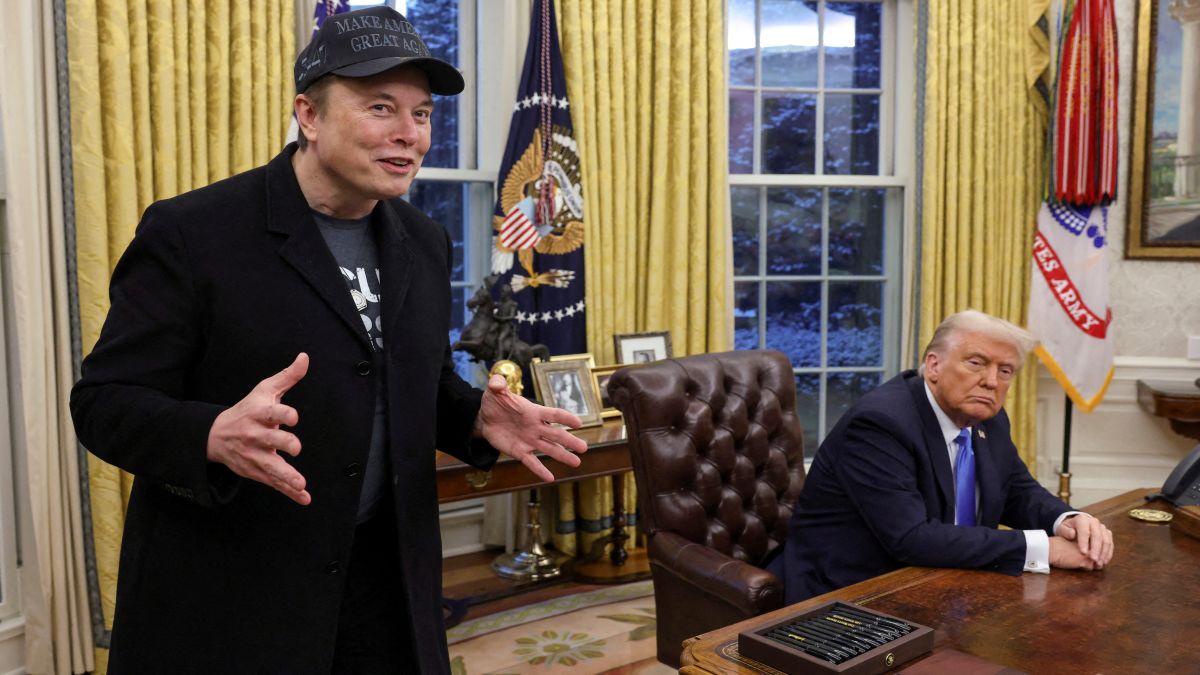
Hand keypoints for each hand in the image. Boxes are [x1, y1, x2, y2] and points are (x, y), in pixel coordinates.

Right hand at [207, 353, 309, 504]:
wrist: (215, 435)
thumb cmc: (247, 409)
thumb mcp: (264, 390)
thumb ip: (287, 377)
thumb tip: (305, 357)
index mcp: (258, 414)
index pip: (271, 413)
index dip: (283, 414)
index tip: (294, 416)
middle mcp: (255, 436)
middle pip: (270, 440)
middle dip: (283, 443)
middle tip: (295, 447)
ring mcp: (255, 455)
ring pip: (271, 466)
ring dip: (286, 476)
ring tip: (300, 483)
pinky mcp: (257, 471)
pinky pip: (275, 483)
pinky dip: (289, 492)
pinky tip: (304, 497)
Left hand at [476, 374, 587, 481]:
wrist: (484, 418)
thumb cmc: (495, 402)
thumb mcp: (495, 390)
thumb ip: (498, 385)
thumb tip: (497, 385)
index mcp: (533, 411)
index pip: (552, 414)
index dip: (565, 418)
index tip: (578, 423)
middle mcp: (536, 427)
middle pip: (556, 434)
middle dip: (570, 440)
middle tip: (583, 448)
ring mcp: (529, 441)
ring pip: (549, 449)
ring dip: (563, 455)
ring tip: (577, 463)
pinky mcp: (520, 452)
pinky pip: (531, 462)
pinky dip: (540, 470)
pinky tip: (550, 478)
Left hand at [1056, 513, 1113, 567]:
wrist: (1076, 526)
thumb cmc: (1068, 529)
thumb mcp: (1062, 529)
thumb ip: (1065, 531)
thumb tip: (1072, 534)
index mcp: (1082, 519)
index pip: (1085, 531)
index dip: (1084, 542)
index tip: (1083, 553)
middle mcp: (1094, 522)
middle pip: (1097, 536)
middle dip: (1096, 549)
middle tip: (1093, 559)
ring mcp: (1102, 527)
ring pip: (1106, 540)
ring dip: (1104, 553)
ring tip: (1099, 563)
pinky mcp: (1107, 534)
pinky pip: (1110, 543)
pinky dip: (1108, 553)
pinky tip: (1104, 561)